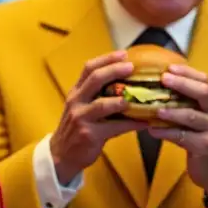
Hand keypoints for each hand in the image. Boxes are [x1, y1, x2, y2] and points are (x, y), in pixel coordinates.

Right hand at [50, 51, 145, 185]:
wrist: (62, 154)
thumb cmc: (77, 127)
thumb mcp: (81, 106)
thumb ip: (97, 94)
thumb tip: (126, 82)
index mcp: (77, 92)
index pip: (89, 68)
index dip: (106, 58)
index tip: (124, 53)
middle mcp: (77, 101)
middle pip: (95, 79)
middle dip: (114, 70)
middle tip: (132, 67)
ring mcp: (81, 118)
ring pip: (103, 104)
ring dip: (123, 99)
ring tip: (139, 96)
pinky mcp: (89, 135)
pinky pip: (114, 127)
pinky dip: (131, 124)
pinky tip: (144, 122)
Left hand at [146, 64, 207, 197]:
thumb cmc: (206, 142)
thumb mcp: (202, 122)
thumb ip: (187, 107)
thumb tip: (158, 93)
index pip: (204, 82)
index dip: (187, 73)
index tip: (169, 68)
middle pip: (202, 92)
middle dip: (181, 84)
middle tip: (163, 79)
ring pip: (190, 115)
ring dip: (170, 110)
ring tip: (153, 108)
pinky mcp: (206, 146)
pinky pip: (182, 136)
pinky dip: (165, 132)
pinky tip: (152, 130)